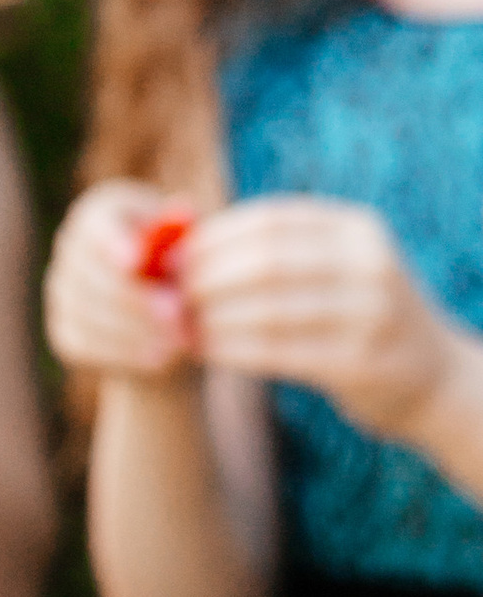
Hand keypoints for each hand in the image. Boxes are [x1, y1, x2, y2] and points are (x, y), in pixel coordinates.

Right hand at [45, 180, 208, 382]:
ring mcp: (61, 291)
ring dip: (135, 331)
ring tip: (179, 342)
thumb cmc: (188, 266)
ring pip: (87, 314)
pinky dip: (124, 355)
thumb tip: (185, 213)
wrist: (171, 316)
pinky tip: (161, 361)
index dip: (111, 243)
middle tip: (177, 315)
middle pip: (87, 273)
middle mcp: (70, 247)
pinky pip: (86, 345)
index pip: (93, 225)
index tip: (137, 263)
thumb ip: (185, 234)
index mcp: (101, 211)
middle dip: (133, 297)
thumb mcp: (194, 246)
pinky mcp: (63, 331)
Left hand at [179, 194, 467, 447]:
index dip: (212, 238)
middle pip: (266, 262)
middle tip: (166, 297)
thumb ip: (275, 253)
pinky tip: (204, 352)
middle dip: (207, 279)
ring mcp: (370, 313)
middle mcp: (369, 263)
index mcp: (357, 229)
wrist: (429, 377)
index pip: (270, 219)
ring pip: (268, 310)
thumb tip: (180, 246)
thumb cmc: (355, 318)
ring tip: (177, 327)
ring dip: (213, 319)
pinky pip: (279, 353)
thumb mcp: (334, 269)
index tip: (169, 259)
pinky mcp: (360, 363)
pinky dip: (233, 350)